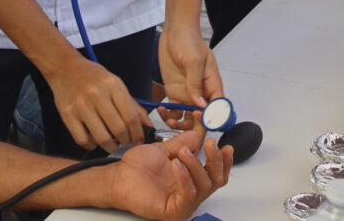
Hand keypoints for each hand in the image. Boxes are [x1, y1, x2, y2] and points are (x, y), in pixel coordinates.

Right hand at [47, 53, 152, 150]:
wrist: (65, 68)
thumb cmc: (93, 77)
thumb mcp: (115, 84)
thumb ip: (132, 105)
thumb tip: (149, 125)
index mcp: (112, 85)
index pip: (131, 117)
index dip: (138, 134)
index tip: (138, 140)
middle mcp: (97, 94)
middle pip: (119, 130)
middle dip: (126, 141)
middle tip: (126, 142)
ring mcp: (80, 105)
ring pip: (102, 138)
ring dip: (111, 146)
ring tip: (112, 143)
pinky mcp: (67, 115)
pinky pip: (83, 140)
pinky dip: (91, 146)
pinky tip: (94, 139)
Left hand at [108, 130, 232, 220]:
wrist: (118, 177)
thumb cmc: (137, 167)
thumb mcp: (164, 150)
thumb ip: (183, 143)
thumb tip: (199, 132)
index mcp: (191, 179)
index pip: (216, 173)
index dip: (223, 160)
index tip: (225, 145)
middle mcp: (191, 192)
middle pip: (216, 180)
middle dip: (216, 161)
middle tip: (211, 144)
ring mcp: (184, 203)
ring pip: (205, 186)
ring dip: (197, 165)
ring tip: (183, 152)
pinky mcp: (175, 211)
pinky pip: (188, 195)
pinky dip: (185, 177)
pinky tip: (176, 164)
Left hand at [158, 26, 222, 126]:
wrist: (174, 32)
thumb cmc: (189, 41)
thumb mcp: (193, 60)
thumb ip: (195, 83)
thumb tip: (200, 104)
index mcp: (212, 85)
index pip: (217, 108)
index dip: (210, 118)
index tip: (198, 119)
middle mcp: (202, 93)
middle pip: (203, 117)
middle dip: (194, 126)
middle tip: (181, 125)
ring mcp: (188, 94)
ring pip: (188, 117)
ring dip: (181, 123)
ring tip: (169, 120)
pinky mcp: (175, 92)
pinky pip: (174, 109)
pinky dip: (169, 115)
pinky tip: (162, 112)